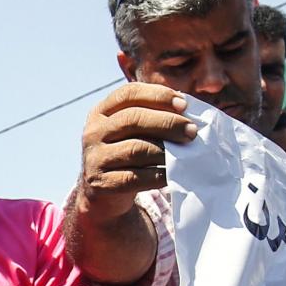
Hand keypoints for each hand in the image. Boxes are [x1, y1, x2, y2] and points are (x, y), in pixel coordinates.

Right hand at [77, 83, 196, 217]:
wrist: (102, 192)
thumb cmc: (126, 152)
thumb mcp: (131, 130)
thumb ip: (152, 116)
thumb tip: (187, 111)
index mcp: (101, 111)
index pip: (129, 94)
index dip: (158, 95)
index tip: (183, 105)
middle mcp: (93, 131)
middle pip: (133, 119)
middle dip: (167, 123)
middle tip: (191, 131)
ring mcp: (95, 158)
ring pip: (135, 149)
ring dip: (165, 151)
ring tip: (185, 154)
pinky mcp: (101, 183)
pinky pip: (134, 177)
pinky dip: (158, 175)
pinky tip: (172, 174)